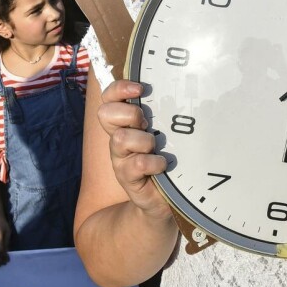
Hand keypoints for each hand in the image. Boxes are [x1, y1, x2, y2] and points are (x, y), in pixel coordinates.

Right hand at [97, 80, 171, 220]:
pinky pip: (137, 164)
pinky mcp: (128, 179)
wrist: (166, 199)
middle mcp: (119, 138)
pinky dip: (153, 162)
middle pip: (105, 113)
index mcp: (126, 123)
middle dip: (129, 114)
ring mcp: (120, 159)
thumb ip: (164, 112)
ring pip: (120, 138)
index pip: (109, 97)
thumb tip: (181, 87)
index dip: (119, 89)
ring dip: (144, 140)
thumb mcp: (166, 131)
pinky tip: (163, 165)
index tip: (140, 89)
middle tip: (147, 124)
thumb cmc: (168, 157)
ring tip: (156, 148)